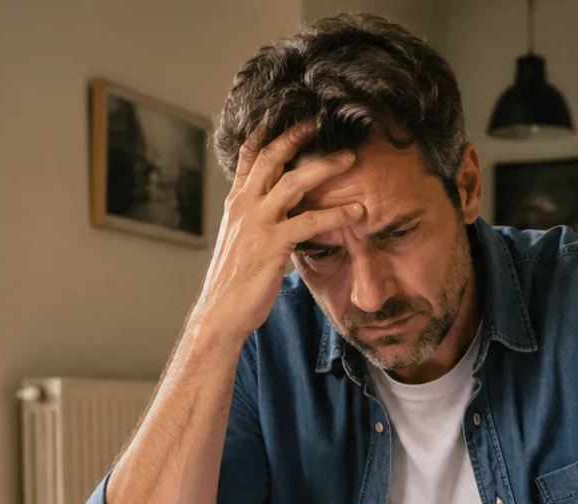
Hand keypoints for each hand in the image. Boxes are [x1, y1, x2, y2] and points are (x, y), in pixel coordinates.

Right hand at [191, 122, 363, 338]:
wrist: (220, 312)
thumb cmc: (234, 282)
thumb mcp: (241, 242)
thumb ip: (258, 221)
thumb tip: (281, 214)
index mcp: (236, 204)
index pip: (248, 157)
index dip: (266, 134)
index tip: (284, 116)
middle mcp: (244, 206)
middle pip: (271, 158)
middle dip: (296, 136)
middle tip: (320, 122)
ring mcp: (258, 223)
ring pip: (294, 182)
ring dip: (325, 167)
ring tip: (349, 158)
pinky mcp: (273, 244)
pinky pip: (310, 221)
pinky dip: (336, 213)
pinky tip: (357, 211)